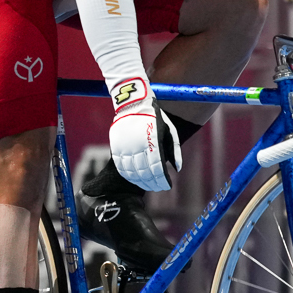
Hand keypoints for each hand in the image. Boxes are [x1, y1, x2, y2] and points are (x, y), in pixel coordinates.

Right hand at [108, 76, 179, 191]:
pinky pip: (121, 166)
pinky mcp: (116, 147)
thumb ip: (175, 150)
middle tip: (158, 188)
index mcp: (153, 143)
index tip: (167, 186)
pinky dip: (128, 175)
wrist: (134, 104)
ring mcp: (125, 147)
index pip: (158, 169)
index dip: (162, 180)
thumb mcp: (170, 131)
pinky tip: (134, 179)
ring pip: (132, 172)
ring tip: (148, 185)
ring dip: (140, 181)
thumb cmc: (156, 118)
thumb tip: (177, 169)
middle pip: (145, 173)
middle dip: (153, 183)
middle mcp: (138, 146)